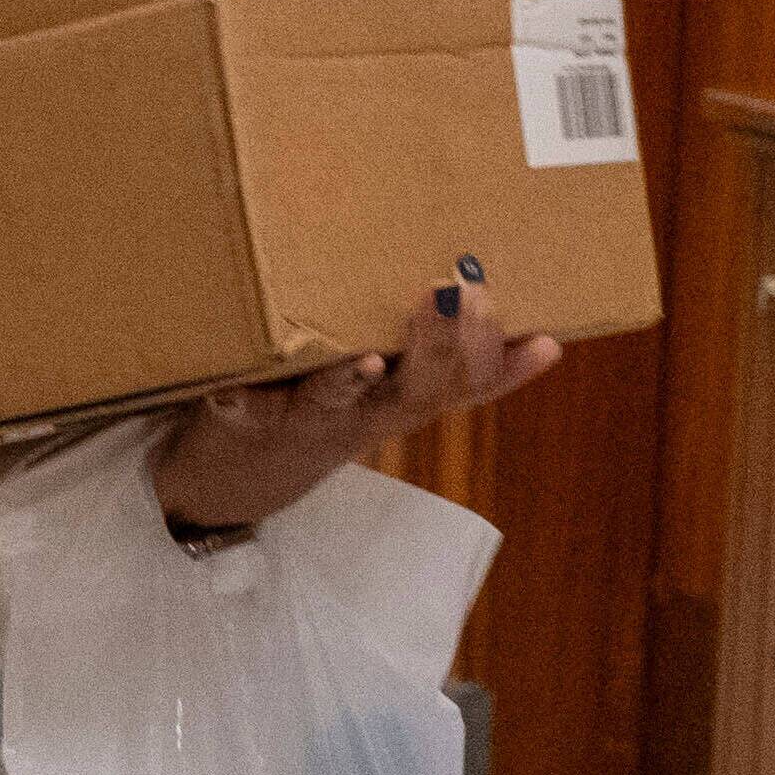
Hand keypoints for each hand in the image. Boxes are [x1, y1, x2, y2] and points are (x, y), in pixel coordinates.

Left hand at [148, 275, 562, 539]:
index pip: (468, 384)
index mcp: (405, 395)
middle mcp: (367, 412)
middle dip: (437, 350)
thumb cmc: (331, 403)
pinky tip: (229, 390)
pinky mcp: (251, 420)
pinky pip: (246, 411)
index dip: (505, 367)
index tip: (545, 341)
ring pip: (338, 400)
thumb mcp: (395, 382)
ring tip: (365, 360)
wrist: (243, 474)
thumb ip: (445, 347)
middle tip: (455, 300)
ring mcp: (310, 418)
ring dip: (351, 380)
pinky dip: (240, 402)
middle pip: (414, 391)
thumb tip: (529, 322)